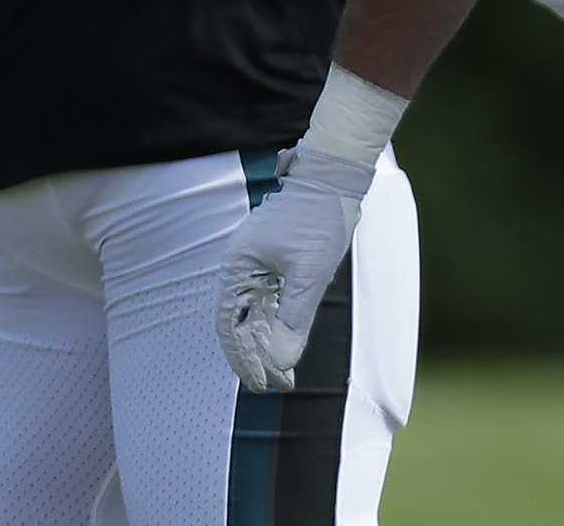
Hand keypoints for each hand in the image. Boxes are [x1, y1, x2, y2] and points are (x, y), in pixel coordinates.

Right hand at [214, 145, 372, 391]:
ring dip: (266, 343)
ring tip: (284, 373)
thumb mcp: (310, 273)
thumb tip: (282, 361)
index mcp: (238, 267)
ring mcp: (254, 263)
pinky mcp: (271, 262)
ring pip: (254, 313)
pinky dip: (276, 324)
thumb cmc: (320, 218)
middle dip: (256, 357)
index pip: (230, 326)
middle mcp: (239, 266)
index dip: (243, 359)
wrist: (333, 179)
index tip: (259, 385)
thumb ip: (295, 317)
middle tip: (278, 385)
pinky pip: (267, 300)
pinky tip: (288, 343)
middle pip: (240, 322)